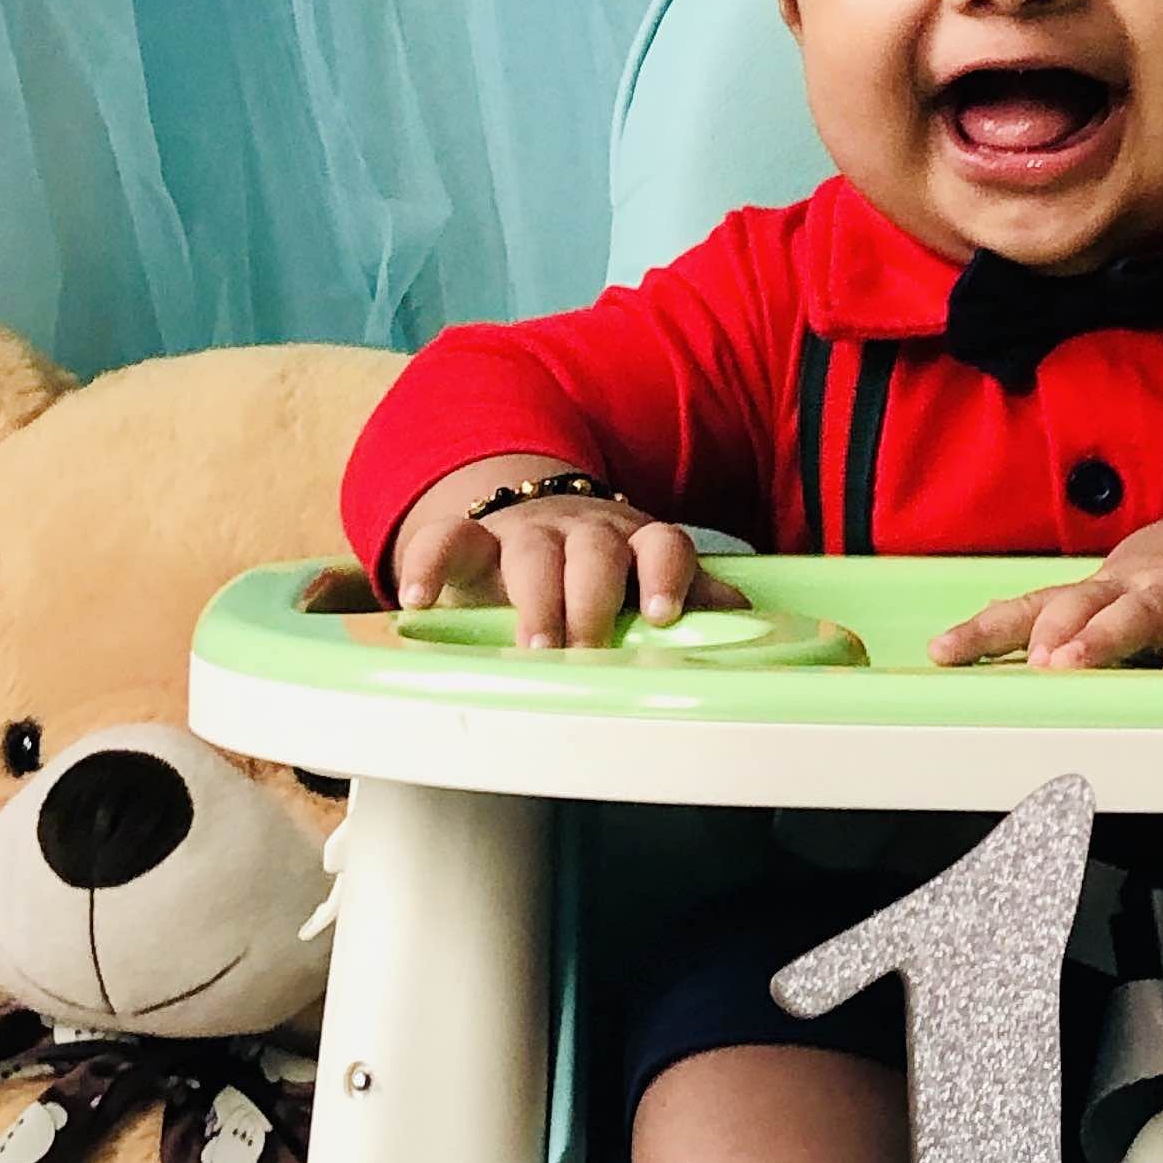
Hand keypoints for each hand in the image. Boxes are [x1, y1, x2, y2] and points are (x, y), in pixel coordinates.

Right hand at [390, 458, 744, 648]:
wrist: (525, 515)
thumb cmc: (595, 567)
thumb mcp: (641, 578)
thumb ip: (689, 594)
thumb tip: (747, 622)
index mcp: (634, 540)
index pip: (663, 543)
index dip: (665, 574)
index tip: (661, 615)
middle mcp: (584, 530)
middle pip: (596, 551)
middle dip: (594, 598)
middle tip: (588, 647)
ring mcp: (525, 532)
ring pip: (531, 551)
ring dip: (534, 598)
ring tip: (534, 647)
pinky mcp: (470, 539)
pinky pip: (445, 539)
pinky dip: (427, 564)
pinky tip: (415, 601)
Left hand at [929, 507, 1162, 673]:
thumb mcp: (1120, 599)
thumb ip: (1071, 623)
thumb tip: (1003, 647)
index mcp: (1095, 591)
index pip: (1029, 609)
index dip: (984, 630)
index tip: (940, 654)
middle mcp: (1128, 587)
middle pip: (1077, 605)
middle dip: (1046, 635)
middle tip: (1025, 667)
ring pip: (1134, 612)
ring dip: (1100, 638)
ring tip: (1072, 667)